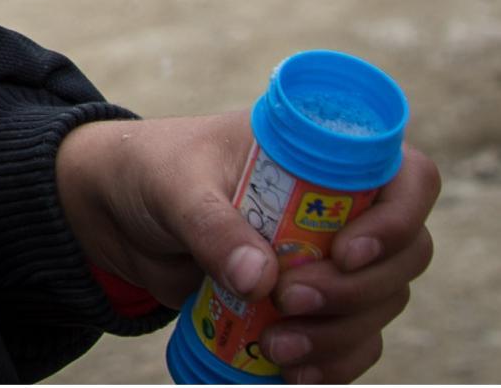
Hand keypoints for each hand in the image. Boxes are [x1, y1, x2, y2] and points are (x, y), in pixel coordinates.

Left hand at [58, 115, 438, 381]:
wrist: (113, 213)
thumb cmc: (150, 173)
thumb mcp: (172, 185)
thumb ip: (211, 226)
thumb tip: (259, 281)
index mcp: (319, 155)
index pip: (408, 178)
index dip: (399, 218)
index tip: (346, 251)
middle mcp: (340, 206)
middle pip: (405, 256)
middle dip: (358, 290)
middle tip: (289, 300)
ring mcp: (328, 258)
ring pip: (381, 304)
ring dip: (341, 334)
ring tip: (276, 347)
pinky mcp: (306, 302)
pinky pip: (352, 341)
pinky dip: (333, 363)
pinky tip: (295, 374)